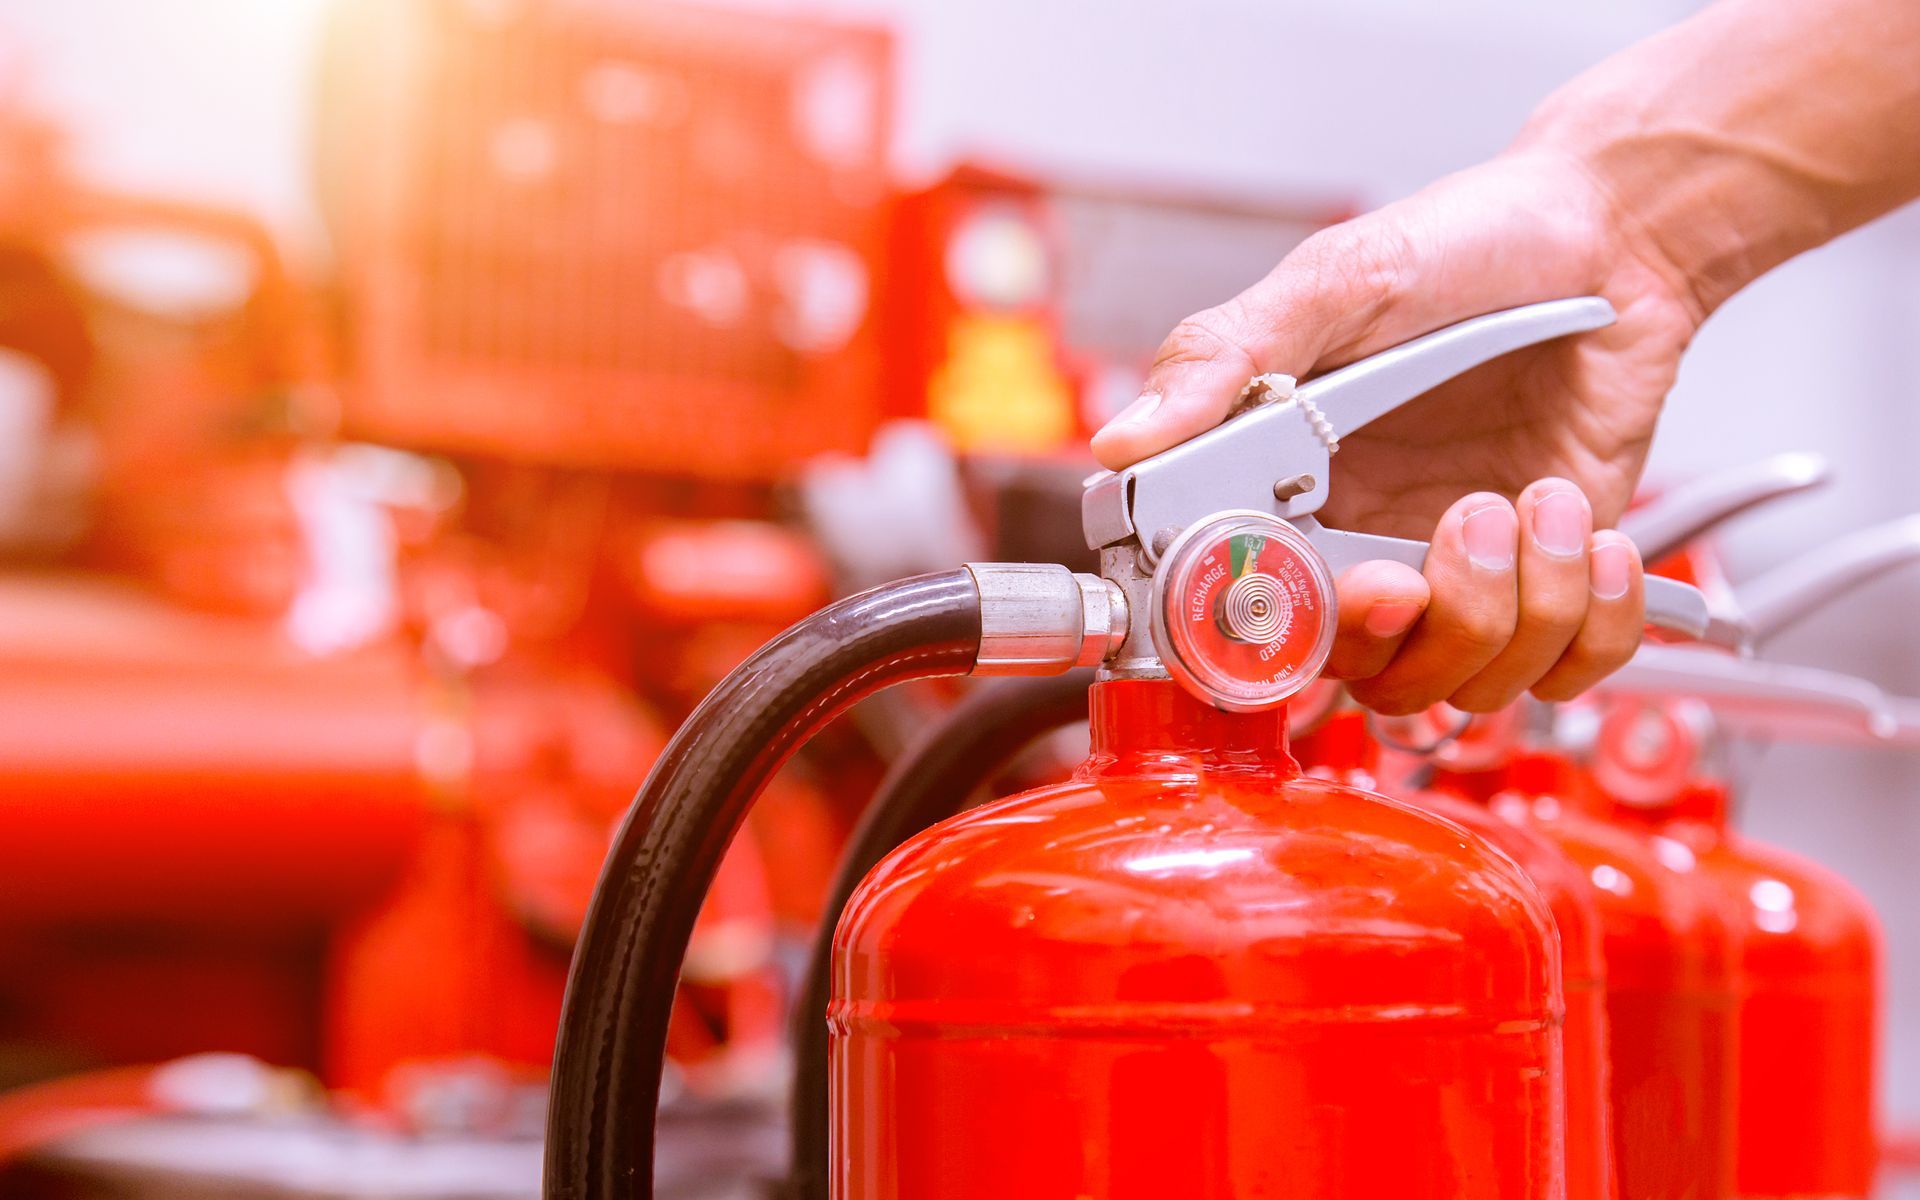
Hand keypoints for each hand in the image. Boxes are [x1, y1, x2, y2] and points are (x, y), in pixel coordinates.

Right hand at [1093, 151, 1699, 712]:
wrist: (1612, 231)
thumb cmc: (1467, 242)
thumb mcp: (1335, 281)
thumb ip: (1225, 357)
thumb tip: (1126, 441)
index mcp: (1292, 494)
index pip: (1258, 621)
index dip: (1302, 633)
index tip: (1360, 585)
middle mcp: (1369, 549)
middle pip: (1374, 678)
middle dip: (1434, 625)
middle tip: (1468, 520)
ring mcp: (1463, 575)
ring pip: (1472, 684)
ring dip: (1526, 605)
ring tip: (1542, 502)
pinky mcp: (1552, 582)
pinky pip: (1568, 670)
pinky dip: (1595, 619)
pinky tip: (1588, 534)